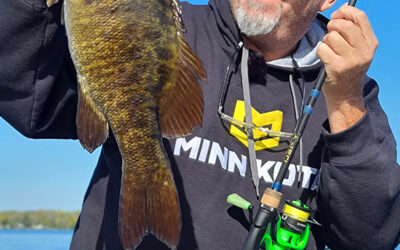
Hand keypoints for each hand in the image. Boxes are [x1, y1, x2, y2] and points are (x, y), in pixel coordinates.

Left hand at [317, 4, 377, 132]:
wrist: (346, 94)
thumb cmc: (348, 69)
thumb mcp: (359, 50)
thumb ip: (354, 32)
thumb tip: (340, 13)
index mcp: (371, 44)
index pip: (360, 17)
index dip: (345, 12)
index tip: (336, 15)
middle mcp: (363, 51)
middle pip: (344, 25)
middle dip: (332, 26)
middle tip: (330, 34)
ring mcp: (351, 60)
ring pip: (331, 37)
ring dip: (325, 41)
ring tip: (330, 51)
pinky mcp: (336, 67)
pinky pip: (322, 48)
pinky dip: (320, 52)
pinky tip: (325, 59)